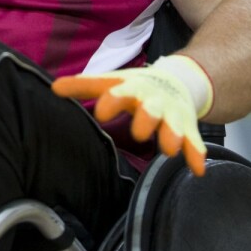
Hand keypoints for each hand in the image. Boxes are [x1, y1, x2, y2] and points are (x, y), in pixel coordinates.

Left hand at [52, 55, 213, 176]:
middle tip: (139, 133)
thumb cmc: (135, 87)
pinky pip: (194, 142)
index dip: (113, 101)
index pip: (121, 92)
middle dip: (147, 118)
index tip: (102, 111)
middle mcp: (154, 101)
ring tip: (167, 150)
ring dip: (172, 136)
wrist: (176, 80)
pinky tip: (197, 170)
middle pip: (152, 109)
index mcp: (133, 88)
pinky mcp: (188, 128)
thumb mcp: (111, 82)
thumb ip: (83, 86)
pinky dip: (196, 155)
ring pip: (174, 126)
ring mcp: (173, 115)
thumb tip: (53, 88)